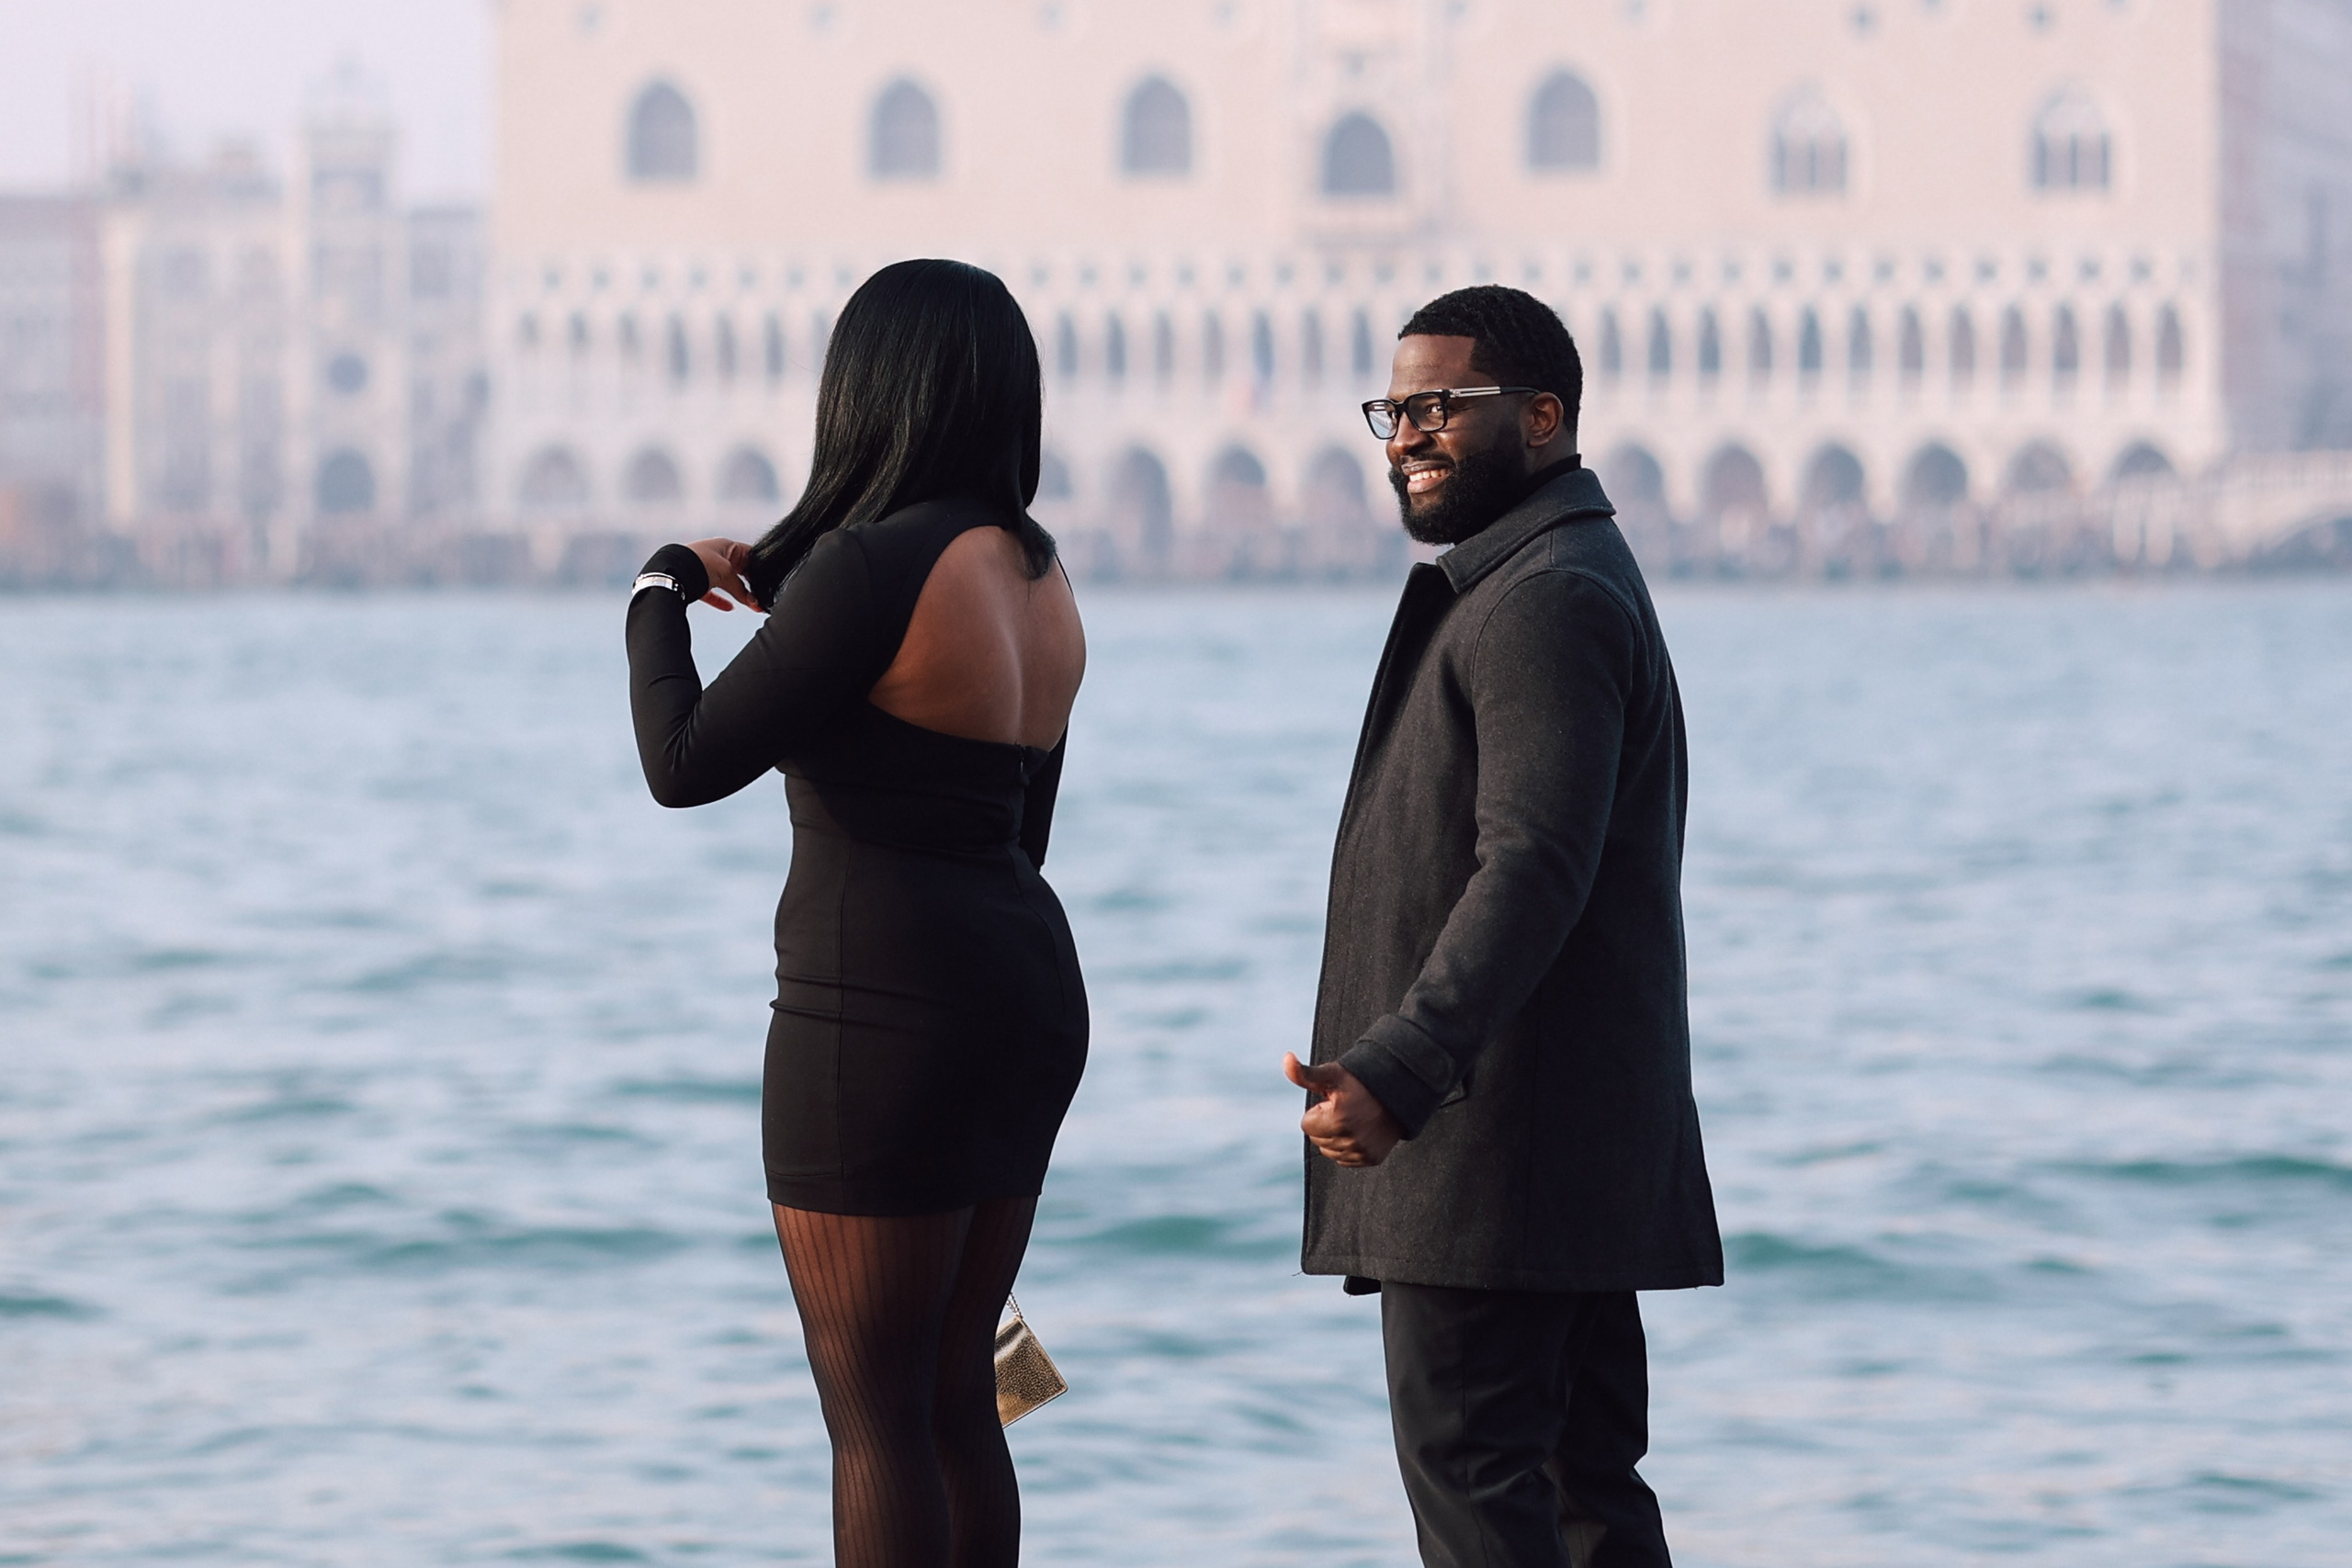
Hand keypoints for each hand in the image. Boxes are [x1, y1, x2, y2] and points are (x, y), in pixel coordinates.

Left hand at [687, 538, 763, 610]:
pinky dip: (721, 600)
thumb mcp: (727, 573)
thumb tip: (753, 601)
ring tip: (749, 603)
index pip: (749, 555)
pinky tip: (729, 607)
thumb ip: (741, 589)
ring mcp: (706, 569)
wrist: (673, 573)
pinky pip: (713, 593)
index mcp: (726, 546)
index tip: (767, 580)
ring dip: (738, 593)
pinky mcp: (697, 582)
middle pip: (739, 570)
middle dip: (750, 583)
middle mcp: (716, 555)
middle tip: (760, 593)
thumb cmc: (697, 562)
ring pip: (727, 582)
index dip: (759, 567)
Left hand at [1283, 1052, 1402, 1167]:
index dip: (1319, 1110)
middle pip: (1317, 1140)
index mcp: (1337, 1119)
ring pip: (1330, 1151)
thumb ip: (1304, 1073)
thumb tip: (1286, 1058)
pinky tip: (1360, 1131)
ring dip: (1336, 1137)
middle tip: (1346, 1109)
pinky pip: (1346, 1160)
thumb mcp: (1331, 1074)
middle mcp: (1350, 1140)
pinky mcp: (1372, 1158)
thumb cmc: (1359, 1081)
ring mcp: (1363, 1151)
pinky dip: (1348, 1148)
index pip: (1307, 1125)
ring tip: (1354, 1119)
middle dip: (1326, 1124)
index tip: (1336, 1101)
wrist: (1396, 1091)